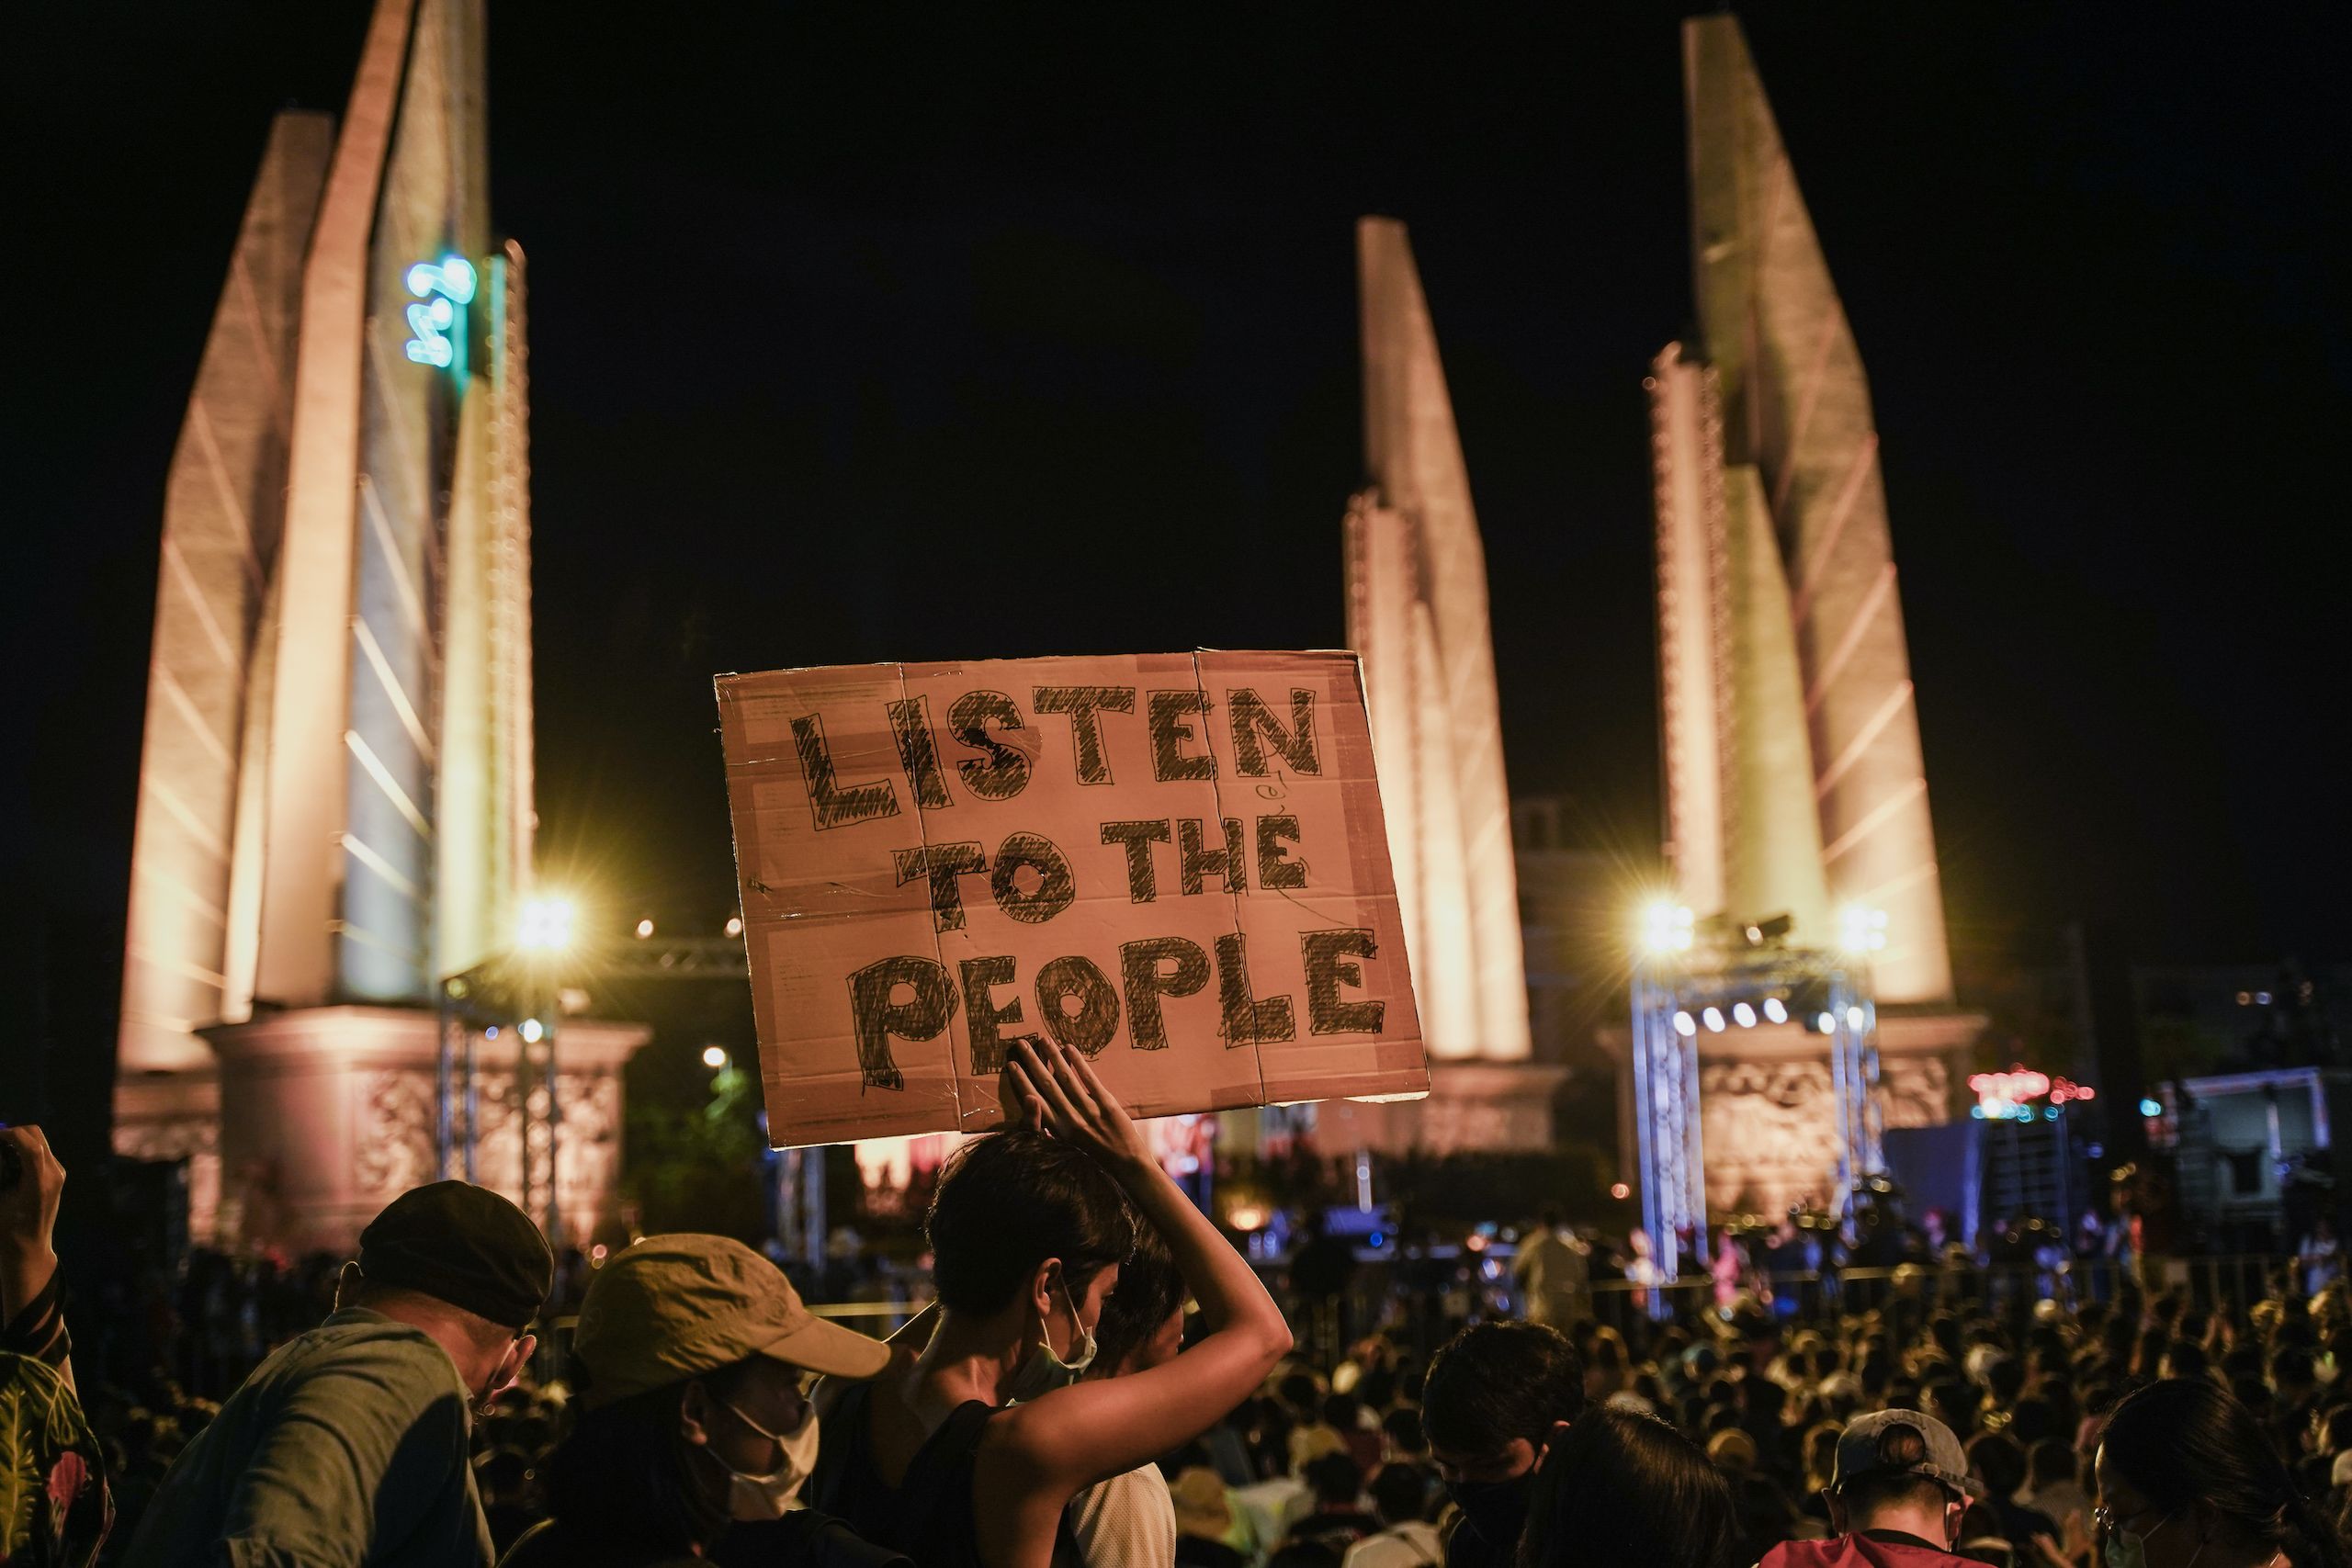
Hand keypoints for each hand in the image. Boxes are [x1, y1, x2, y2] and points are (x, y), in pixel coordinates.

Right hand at [0, 1125, 62, 1257]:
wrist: (29, 1248)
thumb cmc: (7, 1231)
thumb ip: (0, 1173)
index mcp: (40, 1183)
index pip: (31, 1146)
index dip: (10, 1135)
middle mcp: (54, 1174)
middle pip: (36, 1135)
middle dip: (13, 1133)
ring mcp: (58, 1173)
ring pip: (39, 1140)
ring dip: (18, 1139)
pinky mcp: (57, 1175)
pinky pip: (41, 1151)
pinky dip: (24, 1148)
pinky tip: (10, 1159)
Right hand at [1005, 1040, 1151, 1172]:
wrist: (1126, 1164)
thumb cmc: (1096, 1154)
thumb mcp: (1070, 1143)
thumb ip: (1057, 1123)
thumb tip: (1041, 1101)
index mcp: (1059, 1130)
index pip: (1035, 1100)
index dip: (1022, 1081)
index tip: (1012, 1065)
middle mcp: (1071, 1120)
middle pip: (1047, 1084)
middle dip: (1033, 1062)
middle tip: (1022, 1043)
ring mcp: (1089, 1111)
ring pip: (1066, 1078)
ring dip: (1054, 1056)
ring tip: (1044, 1039)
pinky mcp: (1107, 1105)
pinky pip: (1090, 1080)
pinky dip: (1078, 1063)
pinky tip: (1069, 1048)